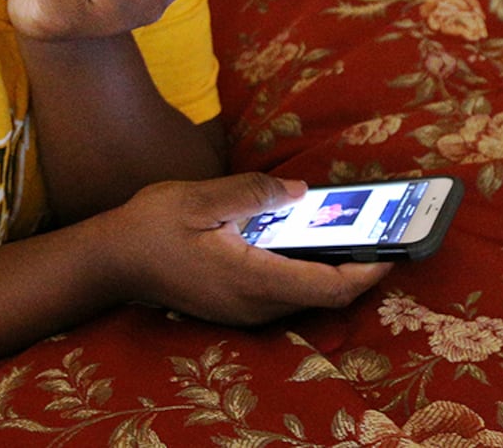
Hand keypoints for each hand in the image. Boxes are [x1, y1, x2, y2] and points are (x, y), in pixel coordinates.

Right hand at [95, 173, 391, 325]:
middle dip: (356, 266)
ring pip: (304, 298)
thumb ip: (253, 193)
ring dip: (329, 269)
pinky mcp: (233, 306)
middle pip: (323, 297)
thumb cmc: (151, 227)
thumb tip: (301, 192)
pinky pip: (283, 294)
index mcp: (252, 279)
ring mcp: (243, 311)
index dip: (368, 271)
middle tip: (378, 232)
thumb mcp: (200, 199)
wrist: (109, 261)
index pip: (329, 288)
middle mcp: (254, 306)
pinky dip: (303, 271)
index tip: (392, 248)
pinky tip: (301, 242)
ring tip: (348, 232)